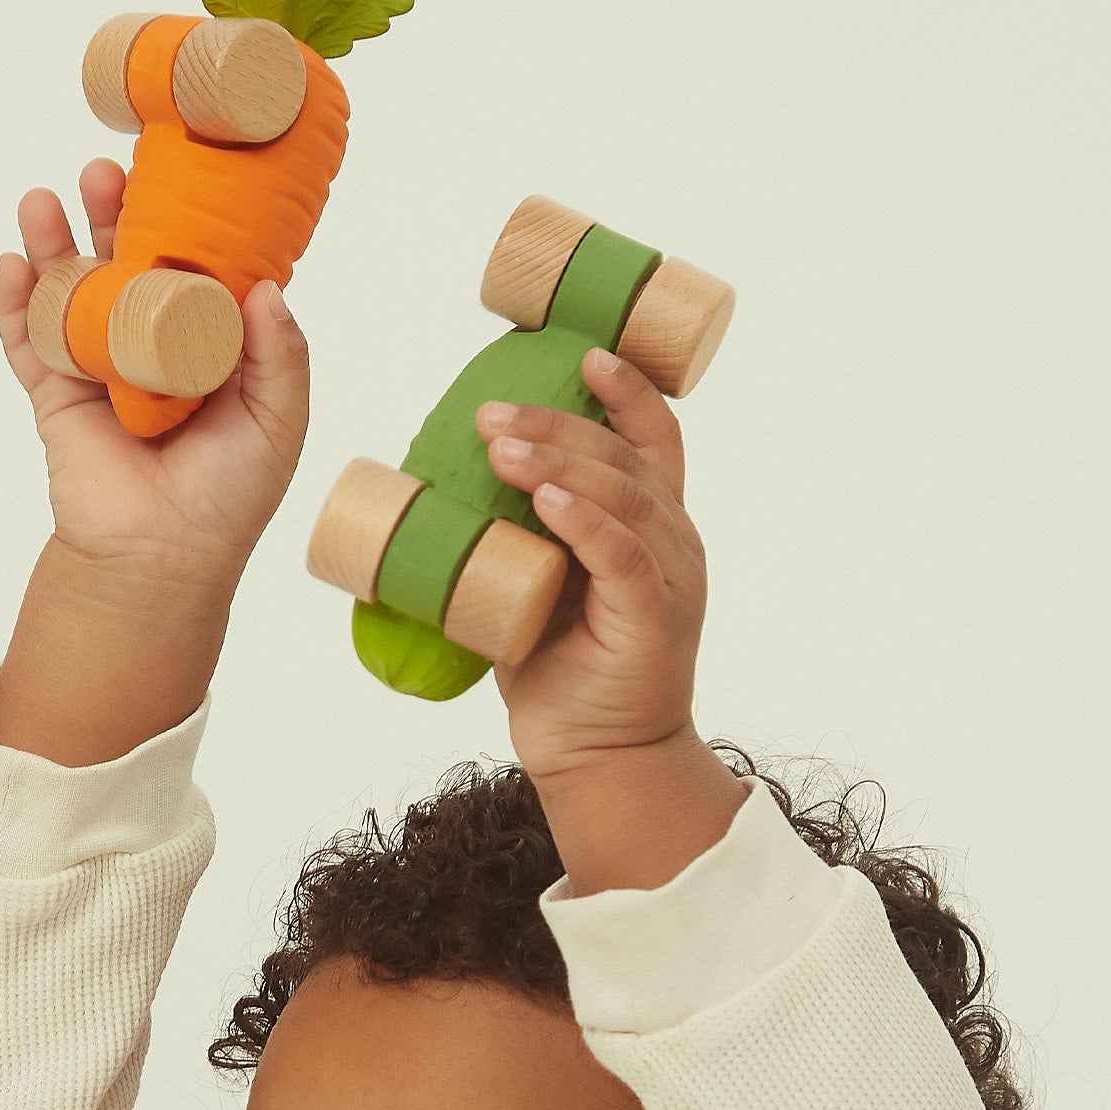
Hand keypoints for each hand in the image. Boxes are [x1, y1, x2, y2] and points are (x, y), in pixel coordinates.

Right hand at [0, 162, 311, 764]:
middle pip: (125, 265)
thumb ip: (280, 356)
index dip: (185, 222)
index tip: (181, 173)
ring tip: (45, 201)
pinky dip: (16, 305)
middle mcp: (153, 349)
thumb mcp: (278, 421)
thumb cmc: (230, 495)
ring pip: (71, 293)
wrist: (162, 557)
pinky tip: (11, 265)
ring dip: (55, 244)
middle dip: (111, 216)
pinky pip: (30, 344)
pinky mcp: (57, 398)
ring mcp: (100, 370)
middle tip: (105, 172)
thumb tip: (269, 286)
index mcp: (210, 348)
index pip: (194, 269)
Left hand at [474, 350, 746, 893]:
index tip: (584, 353)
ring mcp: (670, 577)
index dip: (626, 392)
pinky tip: (549, 501)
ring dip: (561, 462)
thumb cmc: (562, 671)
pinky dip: (586, 521)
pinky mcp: (654, 617)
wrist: (597, 756)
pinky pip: (622, 555)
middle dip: (557, 424)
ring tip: (502, 445)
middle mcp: (672, 540)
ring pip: (623, 496)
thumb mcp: (538, 584)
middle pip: (624, 457)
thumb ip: (517, 535)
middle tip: (490, 412)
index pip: (652, 440)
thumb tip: (438, 492)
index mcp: (651, 525)